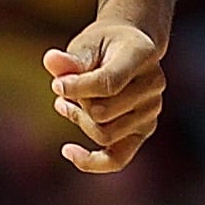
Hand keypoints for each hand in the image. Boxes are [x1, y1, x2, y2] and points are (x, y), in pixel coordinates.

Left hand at [45, 18, 165, 172]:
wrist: (128, 48)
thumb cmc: (103, 44)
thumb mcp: (86, 43)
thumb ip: (71, 58)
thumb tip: (51, 62)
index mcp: (142, 54)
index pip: (108, 83)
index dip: (77, 88)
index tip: (56, 85)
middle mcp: (153, 84)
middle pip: (102, 112)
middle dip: (77, 102)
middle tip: (63, 87)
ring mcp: (151, 110)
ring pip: (104, 134)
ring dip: (79, 120)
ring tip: (65, 103)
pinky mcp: (143, 130)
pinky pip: (117, 159)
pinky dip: (91, 161)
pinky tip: (68, 151)